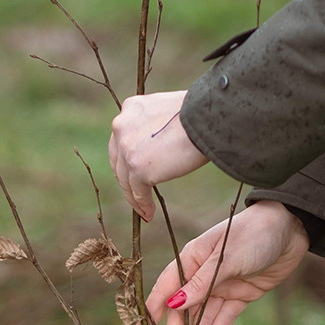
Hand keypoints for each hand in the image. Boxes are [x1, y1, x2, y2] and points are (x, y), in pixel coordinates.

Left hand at [109, 90, 207, 221]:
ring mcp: (127, 149)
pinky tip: (149, 214)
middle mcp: (122, 126)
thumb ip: (154, 126)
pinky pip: (138, 193)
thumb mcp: (167, 111)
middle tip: (137, 195)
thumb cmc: (199, 114)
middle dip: (127, 181)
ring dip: (134, 198)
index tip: (135, 172)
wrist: (206, 117)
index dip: (127, 159)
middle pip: (119, 162)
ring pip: (126, 181)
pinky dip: (143, 206)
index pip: (123, 140)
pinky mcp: (137, 168)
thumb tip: (158, 146)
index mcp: (130, 109)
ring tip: (144, 210)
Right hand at [133, 200, 309, 324]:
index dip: (151, 315)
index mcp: (190, 259)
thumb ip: (200, 284)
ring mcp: (220, 287)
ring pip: (203, 319)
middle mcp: (201, 275)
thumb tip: (172, 306)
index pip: (164, 291)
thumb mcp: (225, 258)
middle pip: (183, 312)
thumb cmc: (254, 233)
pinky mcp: (240, 296)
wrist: (292, 228)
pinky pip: (224, 318)